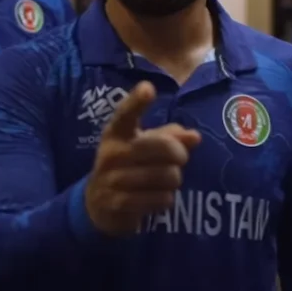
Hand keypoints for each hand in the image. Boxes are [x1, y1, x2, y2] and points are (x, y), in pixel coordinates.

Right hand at [85, 81, 201, 235]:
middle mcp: (112, 153)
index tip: (148, 88)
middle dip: (180, 155)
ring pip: (167, 176)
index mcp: (116, 133)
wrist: (97, 203)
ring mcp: (113, 178)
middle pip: (164, 148)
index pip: (126, 114)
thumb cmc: (127, 166)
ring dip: (174, 180)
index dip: (137, 101)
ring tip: (165, 181)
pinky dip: (166, 199)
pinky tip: (157, 197)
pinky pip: (161, 199)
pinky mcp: (119, 202)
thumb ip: (168, 137)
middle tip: (179, 160)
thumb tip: (194, 136)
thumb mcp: (141, 145)